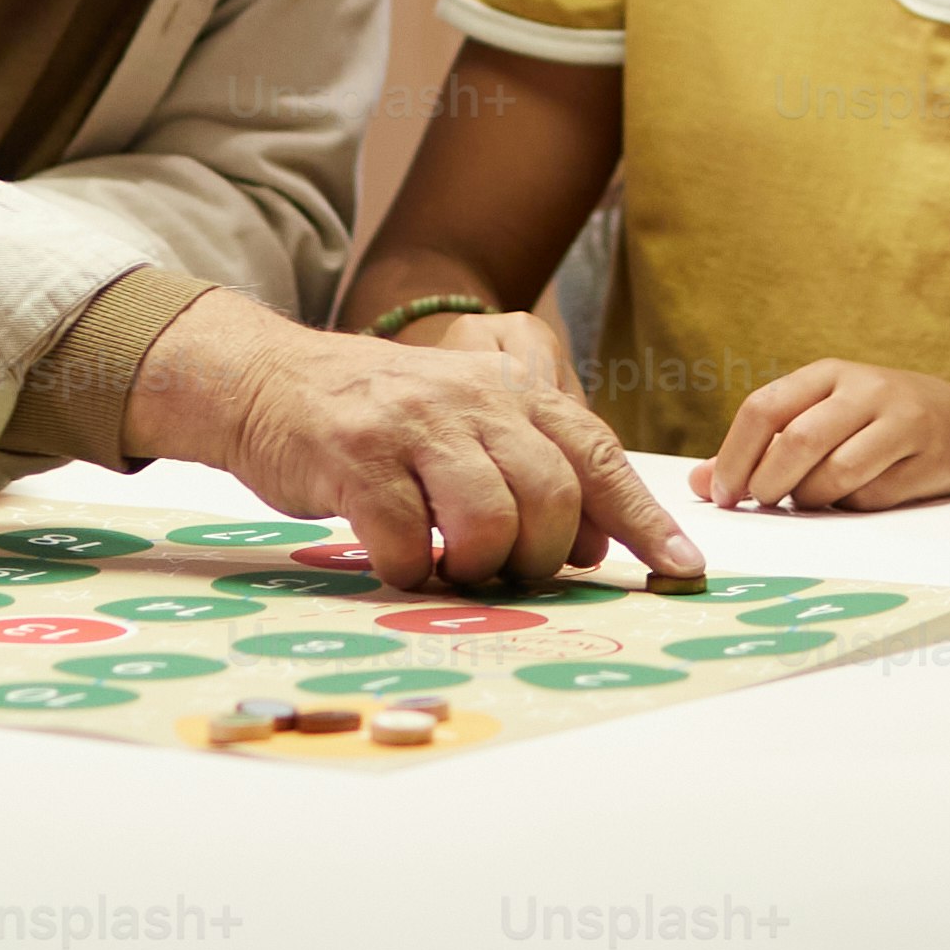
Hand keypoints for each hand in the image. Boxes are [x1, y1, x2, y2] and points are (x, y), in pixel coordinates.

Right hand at [127, 298, 702, 590]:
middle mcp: (470, 399)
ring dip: (473, 566)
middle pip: (553, 497)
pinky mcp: (355, 457)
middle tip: (504, 569)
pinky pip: (405, 542)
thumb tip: (597, 546)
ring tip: (444, 563)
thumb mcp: (463, 421)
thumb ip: (531, 468)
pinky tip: (392, 557)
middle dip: (539, 556)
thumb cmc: (378, 418)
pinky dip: (405, 569)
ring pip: (489, 521)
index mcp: (509, 390)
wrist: (265, 379)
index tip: (684, 567)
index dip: (644, 518)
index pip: (596, 455)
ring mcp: (412, 424)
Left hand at [693, 361, 949, 511]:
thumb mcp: (824, 415)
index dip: (735, 456)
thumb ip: (764, 446)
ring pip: (834, 475)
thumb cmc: (880, 423)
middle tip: (762, 504)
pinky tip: (856, 500)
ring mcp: (901, 421)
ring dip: (812, 500)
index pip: (764, 408)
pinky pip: (872, 498)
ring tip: (811, 500)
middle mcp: (864, 389)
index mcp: (828, 373)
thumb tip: (700, 482)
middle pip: (797, 442)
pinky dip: (853, 509)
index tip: (722, 494)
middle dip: (769, 484)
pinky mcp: (928, 457)